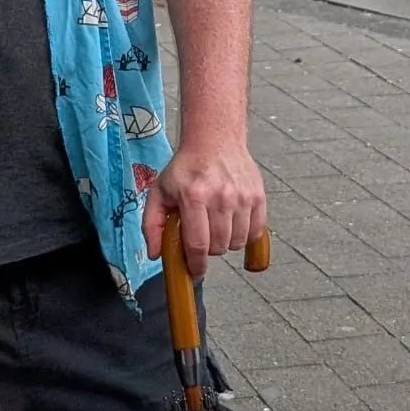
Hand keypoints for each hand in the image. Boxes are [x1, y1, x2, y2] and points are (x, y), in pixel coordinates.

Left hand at [150, 136, 268, 277]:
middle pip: (218, 247)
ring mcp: (242, 197)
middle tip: (201, 238)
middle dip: (208, 250)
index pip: (197, 245)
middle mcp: (220, 197)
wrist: (215, 139)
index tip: (194, 271)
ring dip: (226, 243)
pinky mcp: (258, 195)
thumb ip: (151, 225)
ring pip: (237, 242)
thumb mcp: (159, 192)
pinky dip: (245, 235)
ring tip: (216, 228)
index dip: (195, 265)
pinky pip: (256, 231)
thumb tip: (155, 254)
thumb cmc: (186, 167)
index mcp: (193, 197)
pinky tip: (234, 226)